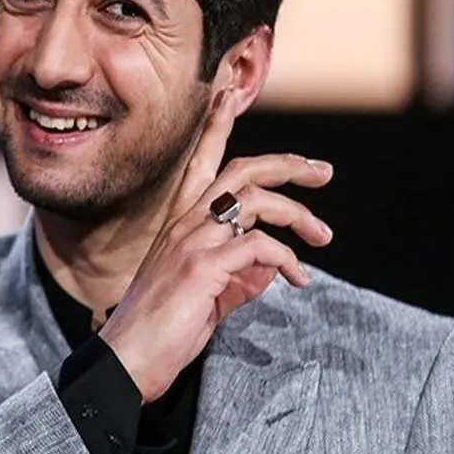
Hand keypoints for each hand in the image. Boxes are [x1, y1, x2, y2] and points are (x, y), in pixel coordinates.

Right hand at [98, 92, 333, 402]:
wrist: (129, 360)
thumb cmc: (164, 330)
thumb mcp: (209, 294)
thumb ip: (241, 276)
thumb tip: (273, 268)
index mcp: (180, 223)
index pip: (200, 161)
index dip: (216, 125)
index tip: (229, 93)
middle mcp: (184, 222)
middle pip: (241, 170)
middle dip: (287, 164)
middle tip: (322, 172)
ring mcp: (191, 241)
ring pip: (257, 202)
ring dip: (300, 216)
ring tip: (323, 238)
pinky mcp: (202, 266)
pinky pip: (260, 246)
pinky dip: (288, 259)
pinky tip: (299, 280)